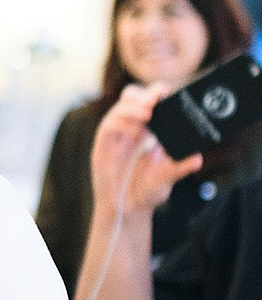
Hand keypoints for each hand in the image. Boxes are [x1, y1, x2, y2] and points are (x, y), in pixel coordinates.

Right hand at [89, 84, 200, 218]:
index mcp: (146, 130)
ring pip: (118, 109)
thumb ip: (180, 167)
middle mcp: (129, 129)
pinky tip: (136, 132)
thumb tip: (197, 158)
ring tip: (148, 114)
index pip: (147, 102)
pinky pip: (108, 127)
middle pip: (130, 98)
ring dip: (133, 108)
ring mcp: (114, 137)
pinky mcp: (102, 146)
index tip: (166, 91)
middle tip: (156, 101)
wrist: (127, 208)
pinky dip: (122, 124)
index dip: (155, 93)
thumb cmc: (146, 190)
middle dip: (143, 95)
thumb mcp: (168, 177)